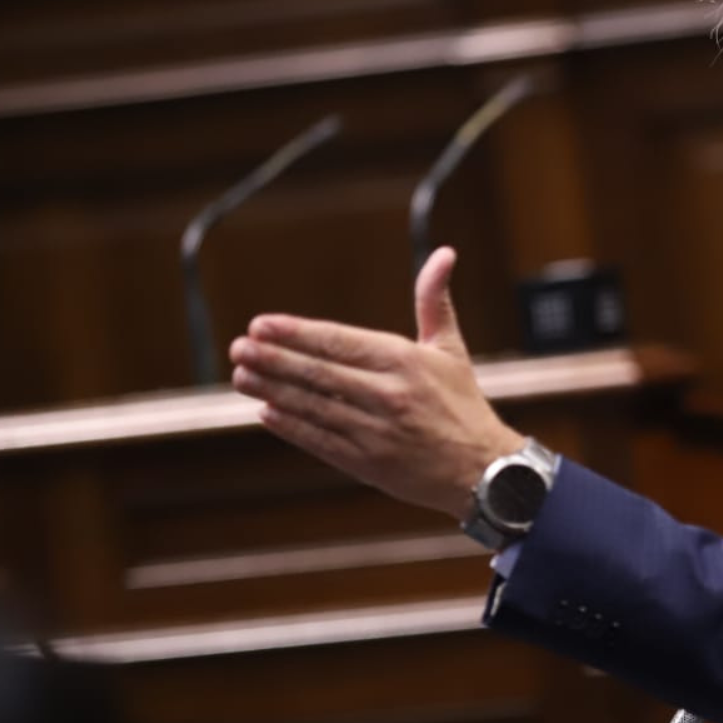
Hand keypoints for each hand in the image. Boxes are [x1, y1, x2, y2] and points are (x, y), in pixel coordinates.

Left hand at [229, 247, 524, 519]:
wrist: (483, 469)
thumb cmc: (462, 404)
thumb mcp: (450, 349)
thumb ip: (435, 301)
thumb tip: (444, 252)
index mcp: (406, 361)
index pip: (339, 343)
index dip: (296, 334)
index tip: (261, 324)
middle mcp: (389, 395)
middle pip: (319, 374)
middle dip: (274, 359)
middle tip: (239, 347)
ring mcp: (377, 431)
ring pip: (314, 407)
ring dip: (272, 390)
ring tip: (241, 376)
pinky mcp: (369, 463)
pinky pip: (321, 441)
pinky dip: (292, 427)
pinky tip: (267, 412)